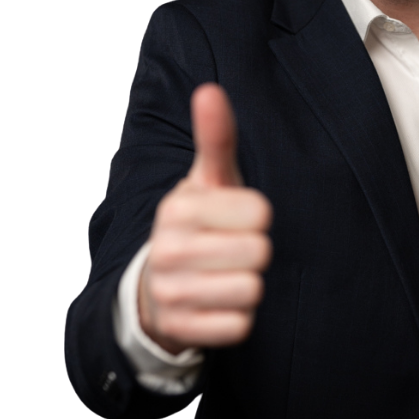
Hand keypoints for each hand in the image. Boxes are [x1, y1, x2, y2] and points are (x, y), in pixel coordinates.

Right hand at [138, 83, 272, 353]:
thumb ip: (216, 137)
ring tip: (226, 275)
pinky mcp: (181, 329)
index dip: (258, 217)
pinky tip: (218, 303)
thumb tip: (210, 89)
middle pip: (259, 253)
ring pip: (251, 291)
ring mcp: (170, 292)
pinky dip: (238, 317)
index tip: (237, 217)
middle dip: (254, 252)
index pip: (260, 214)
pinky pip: (240, 326)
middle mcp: (167, 249)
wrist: (158, 285)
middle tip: (232, 249)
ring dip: (248, 285)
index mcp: (178, 207)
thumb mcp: (209, 179)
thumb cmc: (200, 222)